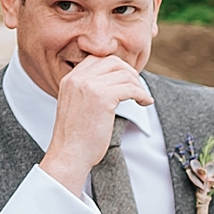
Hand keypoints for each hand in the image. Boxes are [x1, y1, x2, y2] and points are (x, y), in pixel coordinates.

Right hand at [40, 54, 151, 197]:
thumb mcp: (77, 104)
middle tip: (137, 89)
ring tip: (142, 99)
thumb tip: (116, 80)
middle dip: (130, 73)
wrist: (69, 155)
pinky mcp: (102, 98)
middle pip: (113, 62)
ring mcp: (89, 86)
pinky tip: (145, 103)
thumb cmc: (76, 136)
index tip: (127, 81)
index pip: (99, 58)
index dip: (117, 68)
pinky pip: (130, 88)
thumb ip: (90, 89)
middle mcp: (77, 78)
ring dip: (138, 86)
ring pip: (125, 74)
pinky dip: (142, 95)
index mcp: (70, 79)